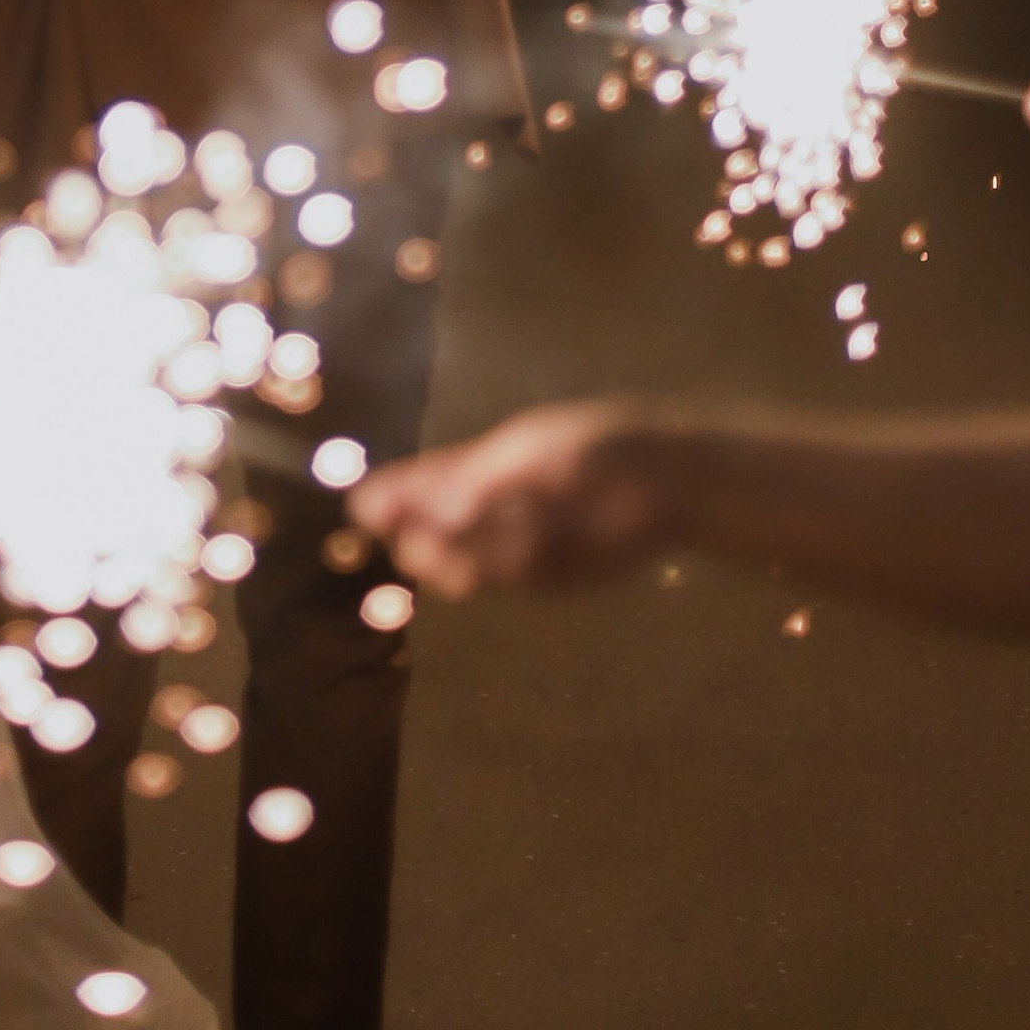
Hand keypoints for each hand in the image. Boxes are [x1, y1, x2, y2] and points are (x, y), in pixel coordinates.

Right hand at [353, 403, 675, 602]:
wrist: (665, 480)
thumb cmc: (594, 450)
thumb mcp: (531, 454)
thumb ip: (482, 483)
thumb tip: (435, 510)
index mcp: (477, 469)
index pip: (420, 486)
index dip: (392, 499)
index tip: (363, 506)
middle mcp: (490, 514)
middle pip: (438, 537)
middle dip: (425, 542)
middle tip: (417, 543)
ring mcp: (517, 548)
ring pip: (474, 565)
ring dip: (468, 559)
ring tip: (474, 546)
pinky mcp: (550, 577)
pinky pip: (520, 579)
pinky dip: (519, 567)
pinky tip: (531, 545)